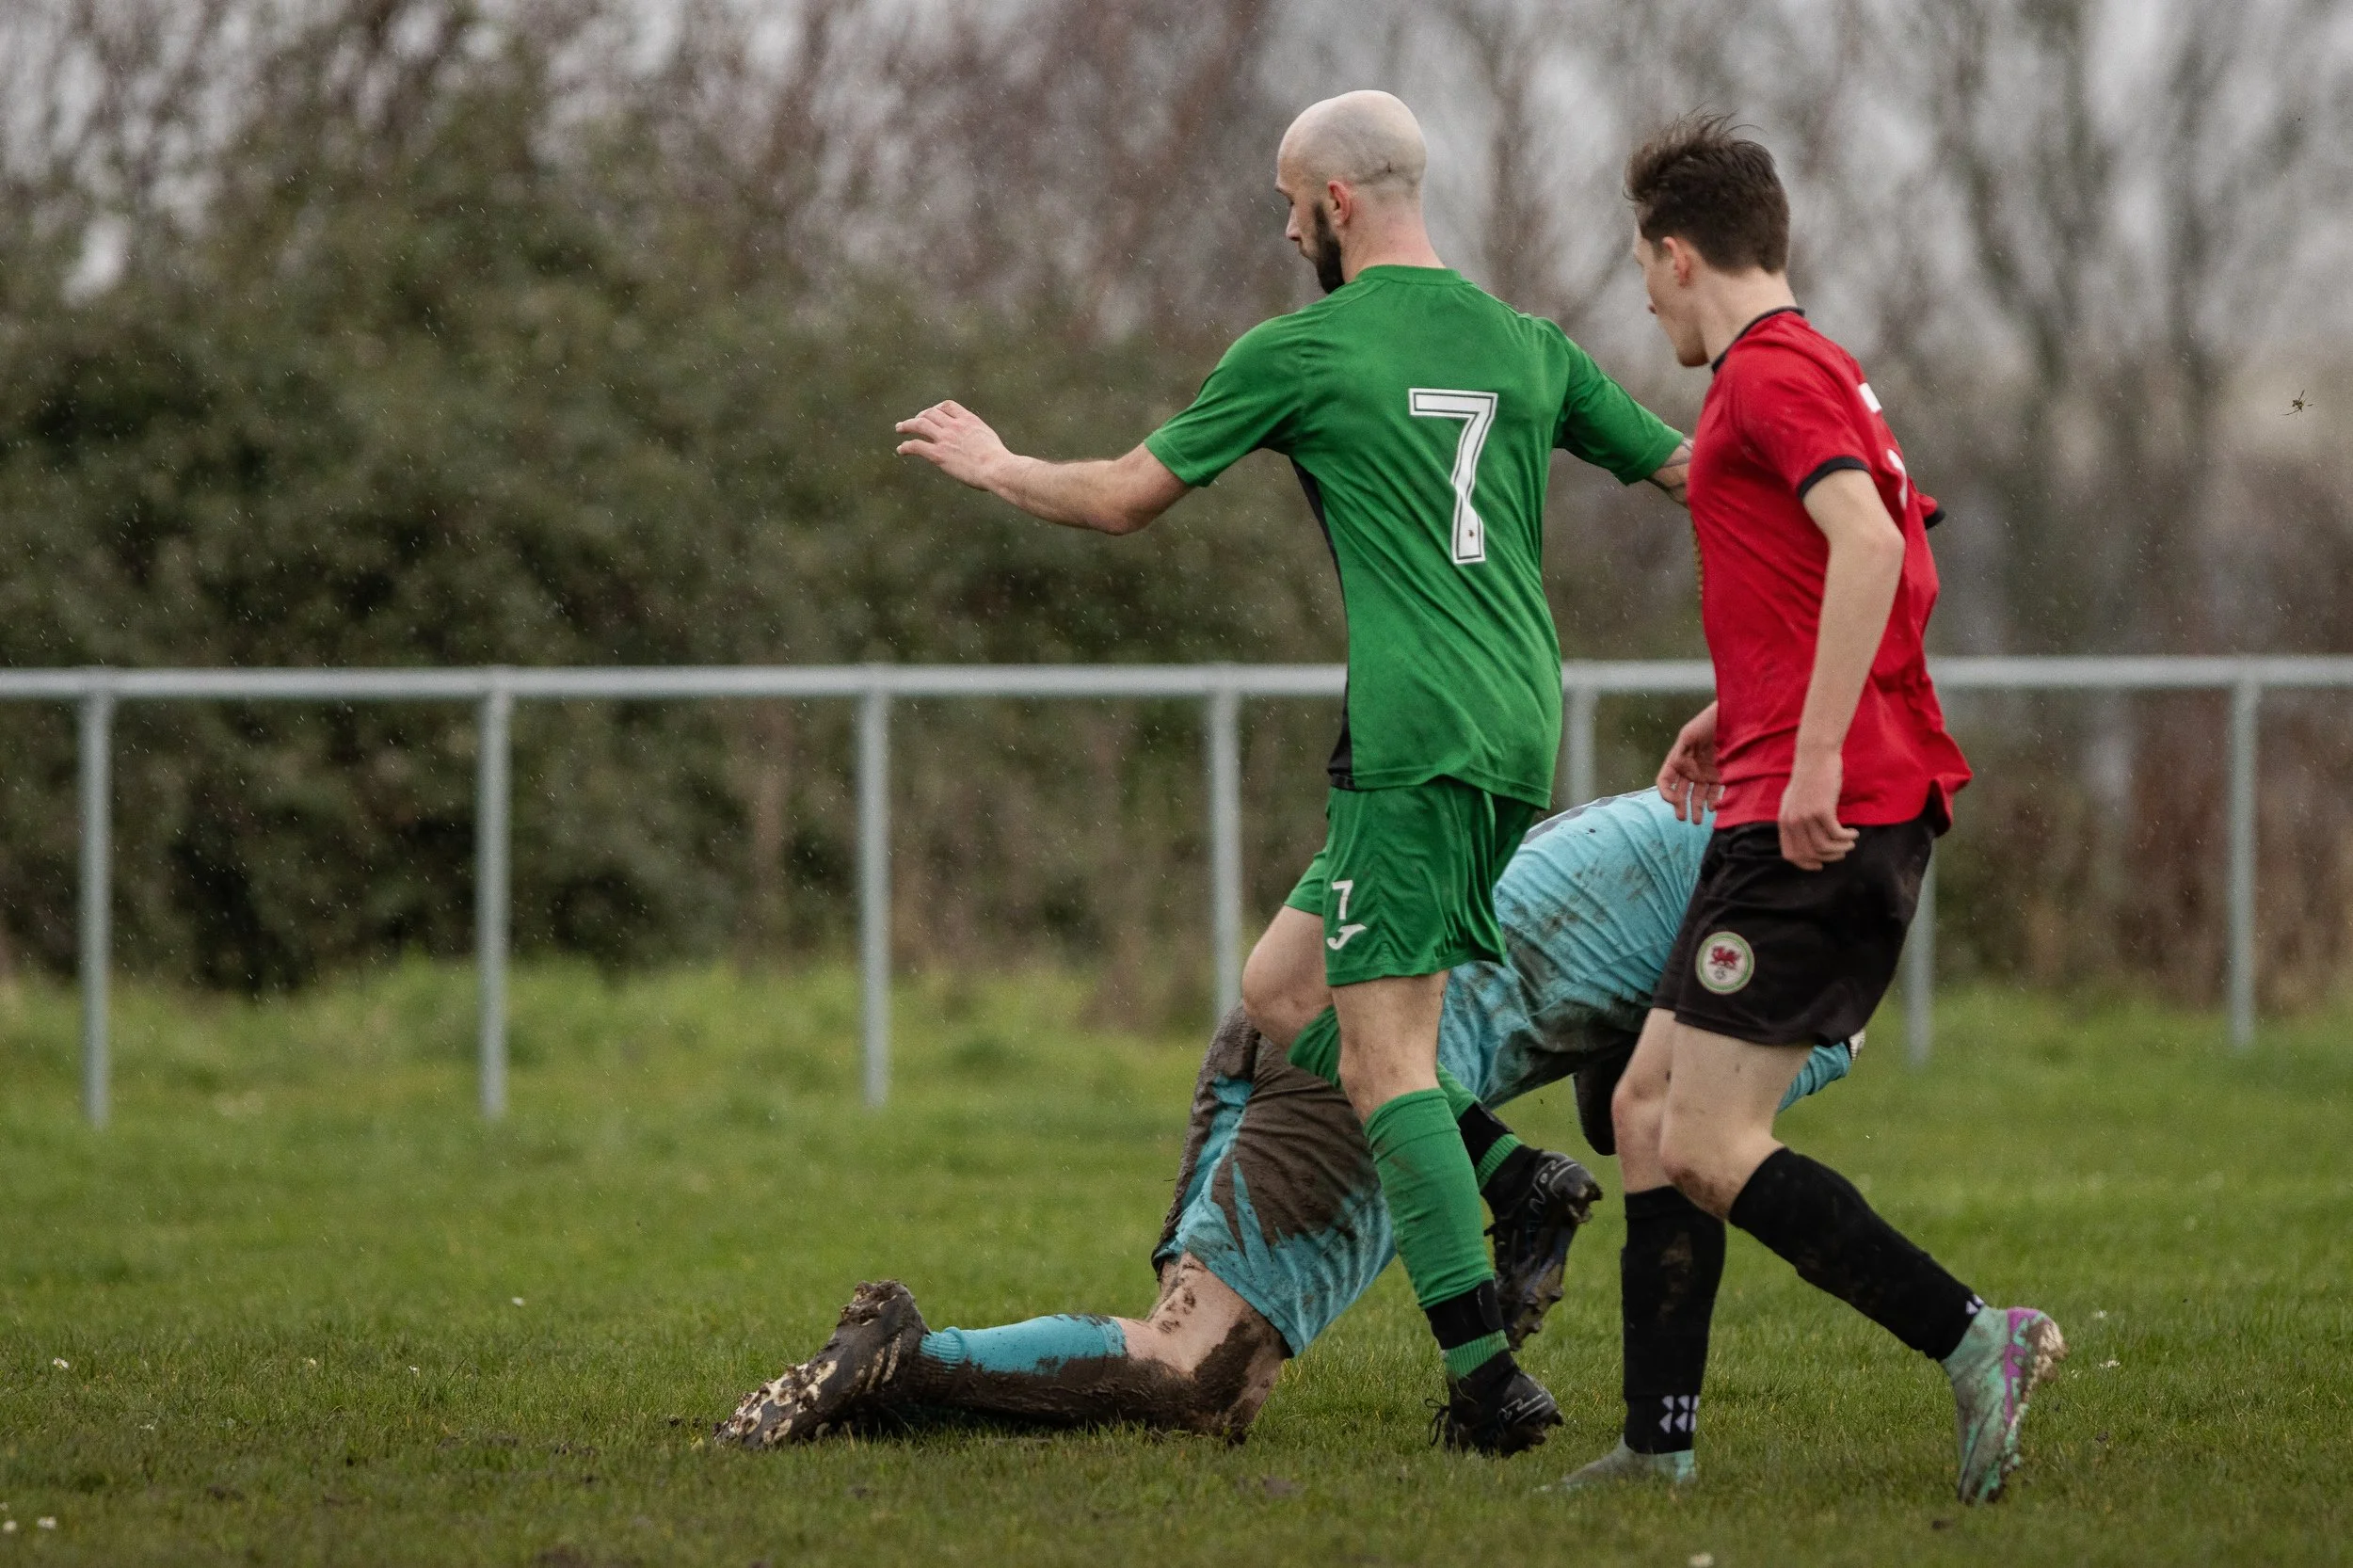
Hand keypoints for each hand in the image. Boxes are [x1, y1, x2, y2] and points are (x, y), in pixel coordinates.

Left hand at [894, 400, 1010, 489]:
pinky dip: (906, 447)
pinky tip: (901, 450)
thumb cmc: (999, 460)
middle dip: (920, 415)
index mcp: (968, 420)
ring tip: (900, 428)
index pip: (947, 406)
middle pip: (930, 413)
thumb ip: (978, 437)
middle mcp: (954, 426)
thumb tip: (978, 445)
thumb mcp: (990, 439)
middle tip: (914, 421)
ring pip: (919, 424)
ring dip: (907, 425)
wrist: (997, 467)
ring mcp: (945, 439)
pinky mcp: (938, 454)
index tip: (933, 414)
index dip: (937, 408)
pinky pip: (916, 446)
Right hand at [1656, 702, 1722, 820]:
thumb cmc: (1709, 722)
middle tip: (1683, 818)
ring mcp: (1705, 773)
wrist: (1734, 718)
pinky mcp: (1721, 775)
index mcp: (1678, 760)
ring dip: (1696, 809)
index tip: (1674, 801)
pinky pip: (1715, 792)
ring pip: (1697, 796)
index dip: (1666, 793)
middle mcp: (1690, 769)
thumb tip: (1676, 771)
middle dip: (1680, 806)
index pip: (1665, 781)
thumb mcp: (1688, 735)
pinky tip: (1713, 808)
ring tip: (1697, 821)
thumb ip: (1679, 754)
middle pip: (1680, 792)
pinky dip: (1713, 802)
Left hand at [1778, 749, 1856, 868]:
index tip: (1819, 865)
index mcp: (1784, 821)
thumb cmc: (1808, 778)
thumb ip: (1795, 820)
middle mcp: (1792, 822)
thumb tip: (1804, 839)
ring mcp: (1806, 816)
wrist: (1815, 757)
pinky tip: (1853, 833)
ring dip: (1840, 849)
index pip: (1790, 854)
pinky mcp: (1822, 810)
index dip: (1806, 864)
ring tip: (1850, 843)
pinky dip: (1847, 837)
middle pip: (1809, 854)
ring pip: (1824, 847)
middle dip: (1828, 858)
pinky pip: (1836, 834)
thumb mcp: (1794, 801)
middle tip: (1841, 853)